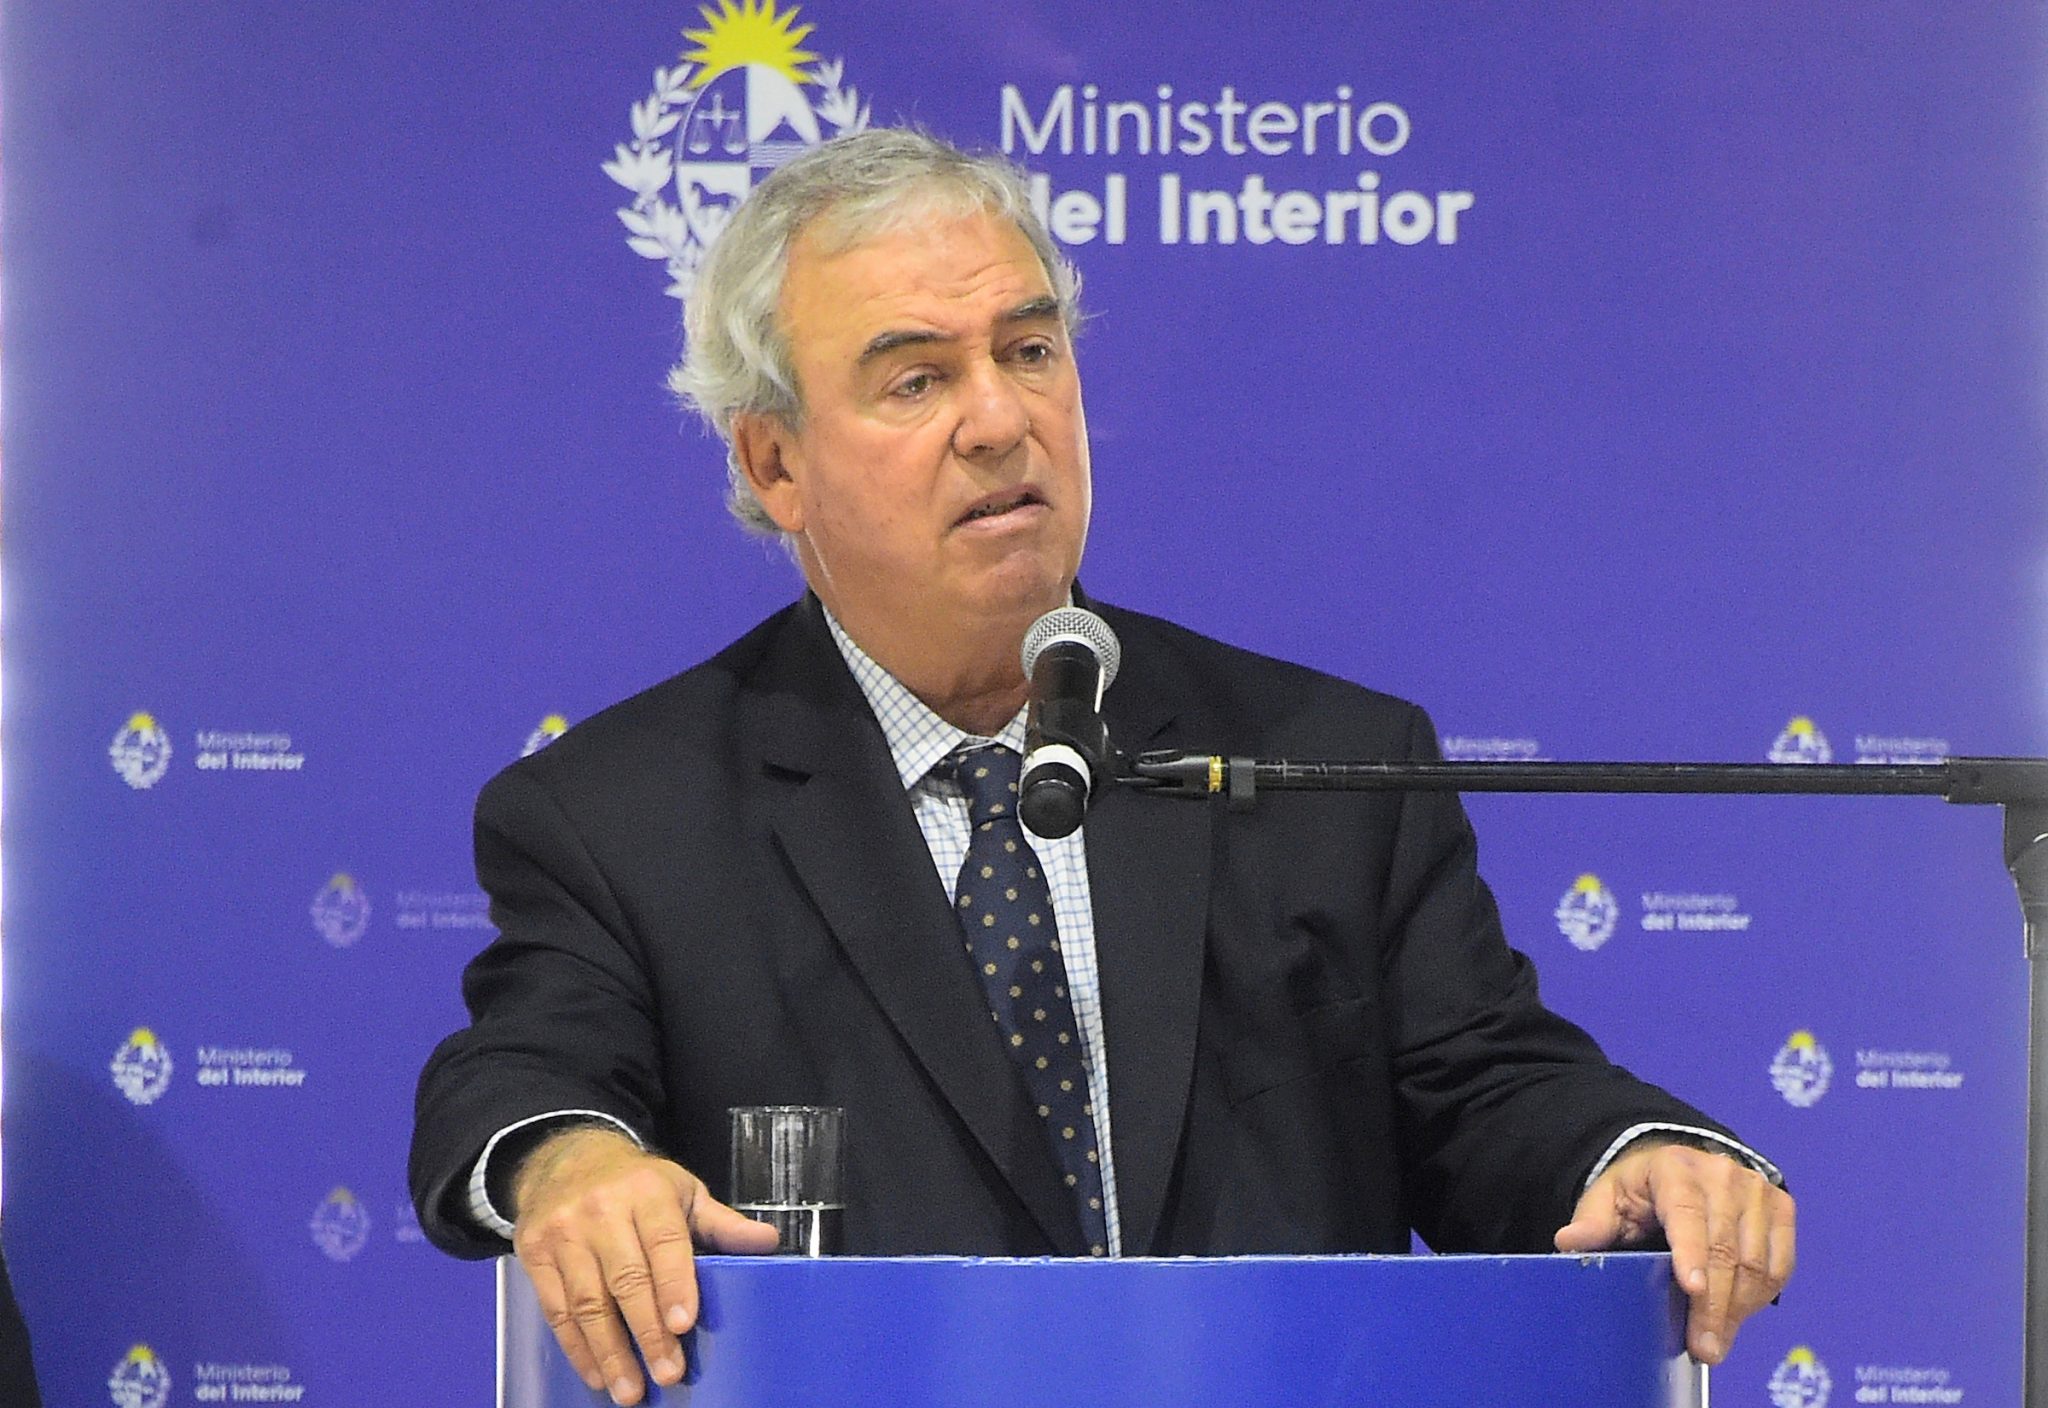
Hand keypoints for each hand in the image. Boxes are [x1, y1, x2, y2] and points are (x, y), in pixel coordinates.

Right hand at [510, 1126, 779, 1405]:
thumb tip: (768, 1243)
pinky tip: (597, 1373)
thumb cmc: (638, 1184)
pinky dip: (576, 1346)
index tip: (683, 1325)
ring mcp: (563, 1232)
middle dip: (646, 1331)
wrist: (566, 1158)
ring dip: (609, 1351)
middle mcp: (602, 1209)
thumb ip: (722, 1223)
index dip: (674, 1284)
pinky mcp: (532, 1253)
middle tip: (666, 1373)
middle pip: (626, 1279)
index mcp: (647, 1191)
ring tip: (630, 1390)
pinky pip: (555, 1308)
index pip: (664, 1241)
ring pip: (587, 1301)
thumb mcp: (684, 1191)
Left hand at [1553, 1140, 1794, 1365]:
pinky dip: (1759, 1297)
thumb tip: (1569, 1242)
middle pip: (1724, 1247)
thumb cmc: (1640, 1191)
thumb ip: (1592, 1222)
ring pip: (1755, 1262)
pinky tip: (1735, 1317)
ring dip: (1737, 1309)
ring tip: (1714, 1341)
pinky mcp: (1780, 1208)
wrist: (1683, 1169)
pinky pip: (1779, 1265)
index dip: (1691, 1252)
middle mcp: (1721, 1173)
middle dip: (1714, 1304)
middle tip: (1703, 1347)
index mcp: (1673, 1168)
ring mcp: (1755, 1189)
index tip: (1691, 1288)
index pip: (1685, 1212)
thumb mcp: (1608, 1198)